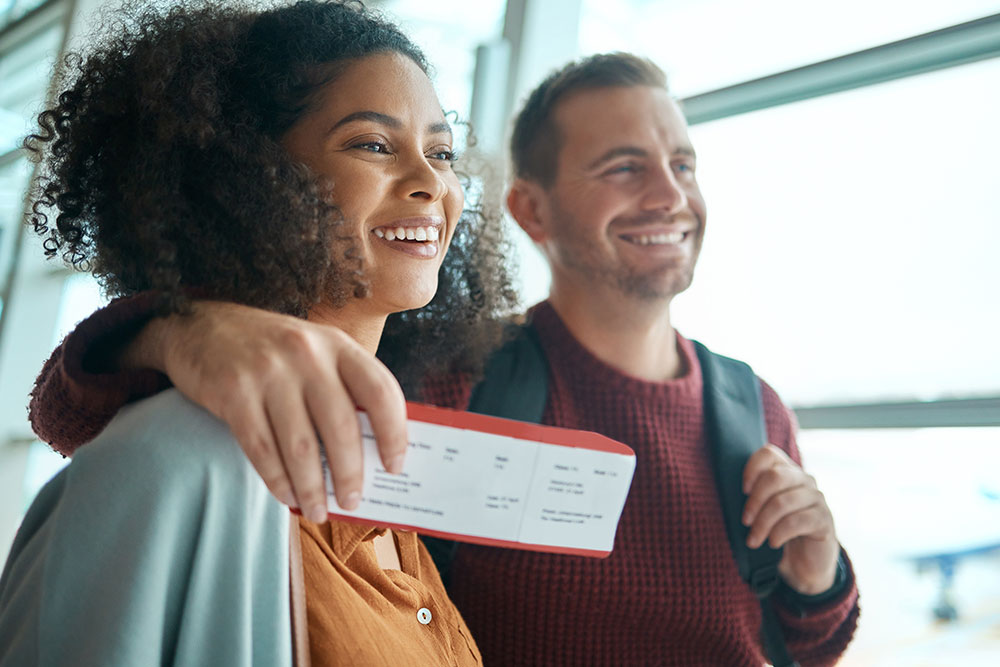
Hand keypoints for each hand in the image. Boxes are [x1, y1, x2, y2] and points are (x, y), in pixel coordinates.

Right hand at [125, 301, 408, 522]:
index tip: (395, 466)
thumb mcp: (314, 351)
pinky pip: (262, 449)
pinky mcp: (233, 391)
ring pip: (301, 446)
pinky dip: (277, 480)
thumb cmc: (270, 350)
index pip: (380, 391)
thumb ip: (342, 388)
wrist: (198, 326)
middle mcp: (307, 354)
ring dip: (313, 488)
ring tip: (318, 511)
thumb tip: (372, 452)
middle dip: (351, 474)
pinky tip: (287, 496)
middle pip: (341, 426)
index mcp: (336, 345)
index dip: (394, 433)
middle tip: (352, 502)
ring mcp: (269, 372)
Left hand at [741, 444, 839, 594]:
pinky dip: (779, 533)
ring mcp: (817, 498)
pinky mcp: (824, 519)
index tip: (743, 491)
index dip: (752, 468)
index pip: (769, 453)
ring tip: (754, 540)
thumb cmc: (777, 530)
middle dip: (755, 501)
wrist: (805, 562)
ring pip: (783, 502)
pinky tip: (773, 543)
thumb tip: (728, 491)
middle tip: (745, 522)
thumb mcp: (762, 510)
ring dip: (763, 523)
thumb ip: (752, 495)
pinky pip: (797, 521)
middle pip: (775, 476)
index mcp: (786, 471)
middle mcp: (804, 479)